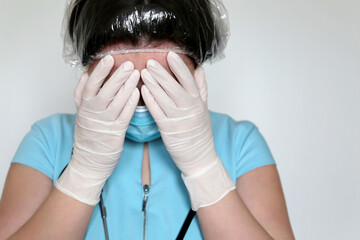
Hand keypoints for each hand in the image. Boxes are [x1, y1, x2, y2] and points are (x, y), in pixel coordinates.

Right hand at [56, 56, 139, 204]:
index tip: (109, 58)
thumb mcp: (79, 113)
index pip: (92, 85)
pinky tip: (138, 92)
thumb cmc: (87, 135)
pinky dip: (131, 103)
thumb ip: (81, 94)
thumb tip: (85, 75)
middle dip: (118, 76)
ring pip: (117, 101)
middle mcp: (94, 113)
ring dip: (128, 86)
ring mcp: (106, 123)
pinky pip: (125, 115)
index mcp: (84, 106)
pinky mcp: (117, 132)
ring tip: (137, 73)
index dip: (101, 71)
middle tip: (129, 64)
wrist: (89, 161)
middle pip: (106, 91)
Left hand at [141, 52, 234, 210]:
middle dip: (161, 73)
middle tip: (150, 61)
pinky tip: (143, 90)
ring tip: (144, 72)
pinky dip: (150, 100)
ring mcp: (178, 119)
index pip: (189, 80)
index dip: (179, 67)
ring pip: (163, 98)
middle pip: (173, 87)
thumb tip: (199, 69)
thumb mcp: (204, 109)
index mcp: (198, 102)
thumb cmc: (200, 132)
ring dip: (153, 84)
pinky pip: (157, 112)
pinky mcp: (167, 129)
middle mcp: (189, 109)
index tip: (171, 55)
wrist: (199, 157)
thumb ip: (201, 88)